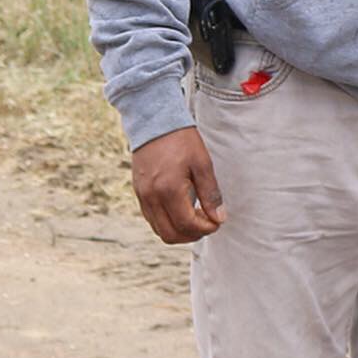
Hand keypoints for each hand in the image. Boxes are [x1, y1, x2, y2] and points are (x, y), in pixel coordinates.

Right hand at [131, 126, 226, 244]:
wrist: (154, 122)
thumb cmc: (181, 140)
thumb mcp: (202, 164)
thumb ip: (211, 194)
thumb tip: (219, 218)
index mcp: (168, 190)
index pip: (187, 225)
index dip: (206, 229)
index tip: (218, 221)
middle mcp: (151, 197)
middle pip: (171, 235)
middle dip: (193, 235)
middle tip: (208, 223)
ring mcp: (142, 197)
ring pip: (159, 230)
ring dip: (180, 231)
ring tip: (197, 217)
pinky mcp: (138, 193)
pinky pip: (152, 219)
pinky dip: (168, 222)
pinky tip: (182, 210)